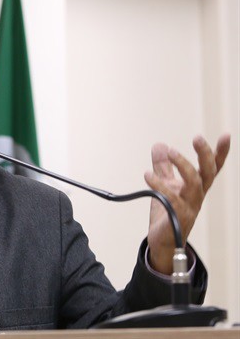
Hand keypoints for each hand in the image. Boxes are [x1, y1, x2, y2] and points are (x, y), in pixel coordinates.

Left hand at [145, 134, 229, 273]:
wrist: (162, 240)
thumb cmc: (168, 212)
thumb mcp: (165, 184)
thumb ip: (163, 166)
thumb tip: (160, 145)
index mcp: (197, 186)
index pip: (212, 167)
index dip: (220, 152)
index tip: (226, 134)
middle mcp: (197, 195)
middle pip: (208, 172)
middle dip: (205, 154)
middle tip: (197, 138)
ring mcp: (190, 206)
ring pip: (194, 183)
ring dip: (183, 165)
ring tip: (169, 151)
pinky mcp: (178, 216)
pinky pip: (171, 198)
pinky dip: (159, 185)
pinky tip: (147, 175)